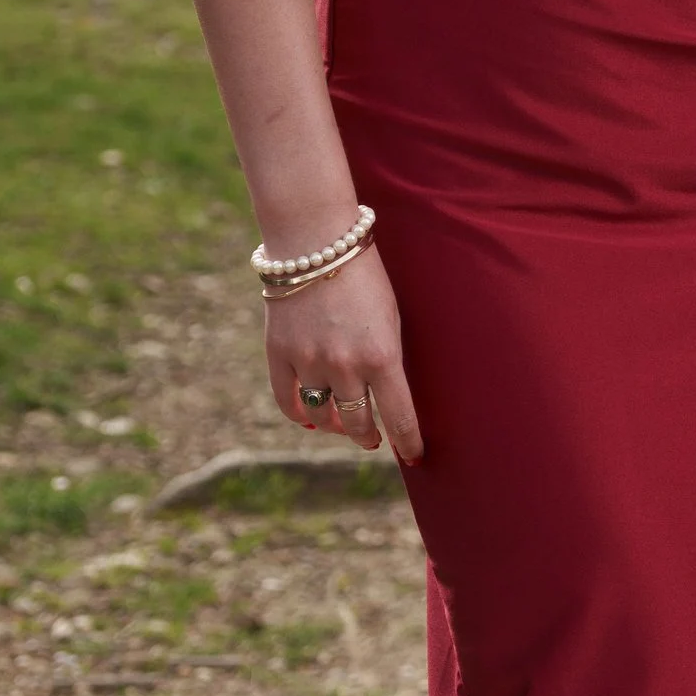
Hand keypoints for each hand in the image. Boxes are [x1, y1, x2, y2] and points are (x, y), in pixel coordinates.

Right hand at [263, 244, 424, 463]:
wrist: (317, 240)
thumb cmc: (366, 275)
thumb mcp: (393, 316)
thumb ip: (391, 357)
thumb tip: (392, 396)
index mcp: (383, 356)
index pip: (400, 417)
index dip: (409, 442)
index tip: (415, 456)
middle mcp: (345, 366)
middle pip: (358, 422)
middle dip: (369, 436)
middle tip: (374, 439)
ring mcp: (309, 362)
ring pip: (323, 416)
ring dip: (336, 426)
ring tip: (344, 425)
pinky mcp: (280, 354)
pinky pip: (288, 401)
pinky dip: (301, 416)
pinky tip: (312, 419)